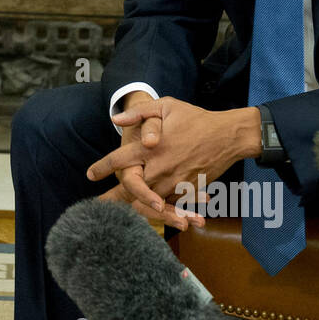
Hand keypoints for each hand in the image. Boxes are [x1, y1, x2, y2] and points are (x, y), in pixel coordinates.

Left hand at [87, 92, 201, 229]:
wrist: (228, 136)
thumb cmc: (195, 118)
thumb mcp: (167, 106)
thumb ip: (139, 112)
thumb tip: (116, 119)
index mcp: (151, 148)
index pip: (119, 160)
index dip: (101, 168)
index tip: (90, 174)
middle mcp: (160, 167)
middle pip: (131, 188)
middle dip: (113, 197)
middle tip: (99, 204)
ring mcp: (174, 181)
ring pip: (149, 200)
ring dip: (134, 206)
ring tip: (118, 212)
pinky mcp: (187, 189)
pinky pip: (169, 203)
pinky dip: (158, 209)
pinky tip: (149, 212)